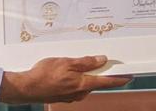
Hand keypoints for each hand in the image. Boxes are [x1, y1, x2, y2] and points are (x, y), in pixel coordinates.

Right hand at [0, 55, 130, 103]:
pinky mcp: (64, 96)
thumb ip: (85, 62)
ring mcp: (72, 96)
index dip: (119, 78)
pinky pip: (76, 86)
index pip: (107, 81)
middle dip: (101, 72)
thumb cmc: (44, 75)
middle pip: (96, 82)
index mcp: (83, 84)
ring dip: (87, 74)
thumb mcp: (66, 62)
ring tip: (79, 63)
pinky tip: (68, 71)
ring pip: (86, 83)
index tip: (129, 76)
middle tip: (104, 61)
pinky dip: (77, 78)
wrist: (27, 88)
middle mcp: (80, 92)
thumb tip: (101, 60)